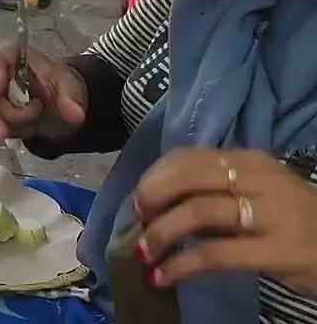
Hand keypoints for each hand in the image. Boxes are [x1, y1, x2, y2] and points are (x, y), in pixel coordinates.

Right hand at [0, 40, 87, 141]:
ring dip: (4, 124)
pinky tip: (24, 130)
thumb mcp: (69, 86)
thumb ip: (71, 97)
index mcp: (9, 55)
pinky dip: (7, 131)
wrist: (56, 102)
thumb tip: (75, 115)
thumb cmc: (57, 84)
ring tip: (30, 128)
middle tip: (1, 133)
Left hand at [134, 148, 316, 294]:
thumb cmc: (296, 221)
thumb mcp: (259, 193)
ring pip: (198, 211)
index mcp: (251, 161)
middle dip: (152, 198)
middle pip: (189, 178)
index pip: (190, 157)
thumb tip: (158, 202)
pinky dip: (180, 265)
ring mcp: (273, 214)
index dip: (155, 177)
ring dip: (161, 233)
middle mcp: (261, 179)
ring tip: (143, 253)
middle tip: (136, 221)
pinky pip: (215, 254)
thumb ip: (217, 191)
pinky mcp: (278, 251)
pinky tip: (163, 276)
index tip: (138, 199)